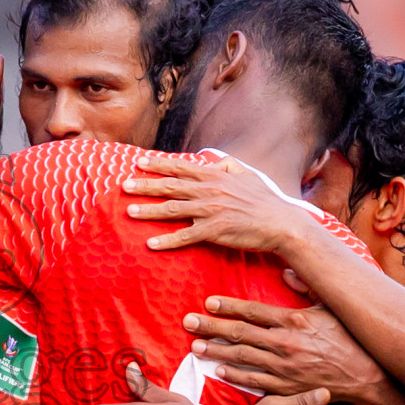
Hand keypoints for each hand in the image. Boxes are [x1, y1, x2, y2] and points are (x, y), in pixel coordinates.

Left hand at [121, 155, 315, 252]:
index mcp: (215, 176)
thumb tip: (215, 160)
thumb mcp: (248, 175)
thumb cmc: (265, 201)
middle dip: (144, 185)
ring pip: (173, 210)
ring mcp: (211, 210)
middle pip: (170, 187)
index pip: (181, 168)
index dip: (158, 165)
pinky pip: (185, 236)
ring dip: (149, 210)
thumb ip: (229, 166)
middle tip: (123, 186)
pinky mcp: (215, 231)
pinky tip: (151, 244)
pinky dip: (167, 240)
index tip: (139, 163)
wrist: (282, 223)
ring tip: (129, 211)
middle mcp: (209, 190)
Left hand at [186, 297, 384, 402]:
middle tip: (188, 322)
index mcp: (294, 320)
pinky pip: (254, 380)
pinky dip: (234, 375)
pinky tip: (218, 370)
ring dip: (215, 351)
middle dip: (210, 327)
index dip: (228, 306)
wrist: (365, 376)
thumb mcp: (331, 308)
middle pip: (239, 333)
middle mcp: (284, 342)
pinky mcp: (285, 387)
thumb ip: (307, 288)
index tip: (208, 302)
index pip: (253, 310)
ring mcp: (283, 367)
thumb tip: (287, 269)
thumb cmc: (349, 339)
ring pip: (240, 357)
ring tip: (194, 347)